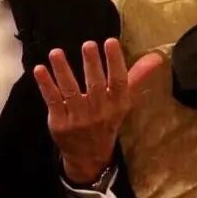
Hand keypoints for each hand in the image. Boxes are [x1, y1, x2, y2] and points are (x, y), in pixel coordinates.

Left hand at [33, 39, 162, 183]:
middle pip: (95, 86)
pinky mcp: (59, 123)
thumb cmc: (107, 120)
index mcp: (117, 105)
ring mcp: (78, 119)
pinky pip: (52, 101)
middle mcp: (99, 112)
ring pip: (70, 91)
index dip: (115, 62)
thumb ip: (136, 76)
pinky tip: (40, 69)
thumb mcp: (123, 101)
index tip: (110, 41)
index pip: (118, 81)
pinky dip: (46, 85)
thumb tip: (156, 56)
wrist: (89, 156)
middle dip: (91, 65)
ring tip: (56, 52)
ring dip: (63, 71)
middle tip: (88, 44)